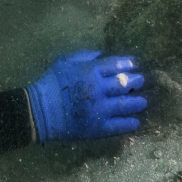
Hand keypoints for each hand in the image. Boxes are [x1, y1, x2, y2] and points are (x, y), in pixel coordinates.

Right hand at [26, 50, 145, 141]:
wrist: (39, 111)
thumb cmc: (51, 83)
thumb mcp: (64, 61)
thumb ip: (84, 56)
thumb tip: (102, 54)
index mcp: (90, 71)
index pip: (115, 65)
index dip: (128, 64)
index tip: (135, 65)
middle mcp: (98, 89)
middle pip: (124, 83)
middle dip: (136, 81)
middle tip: (141, 81)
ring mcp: (99, 110)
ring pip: (126, 105)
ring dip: (137, 103)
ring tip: (142, 102)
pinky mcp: (97, 128)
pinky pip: (118, 126)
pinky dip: (129, 124)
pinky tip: (135, 122)